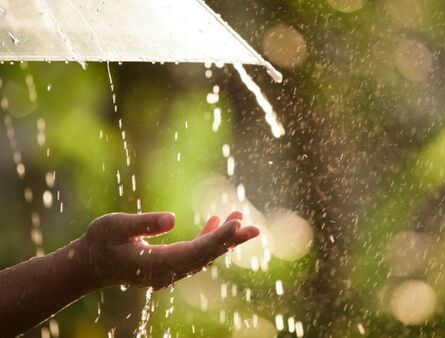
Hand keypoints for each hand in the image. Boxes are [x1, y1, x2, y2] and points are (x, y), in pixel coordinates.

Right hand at [81, 211, 258, 289]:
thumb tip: (172, 218)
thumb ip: (143, 223)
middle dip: (230, 241)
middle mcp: (167, 272)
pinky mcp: (169, 265)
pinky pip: (195, 253)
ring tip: (242, 219)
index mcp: (156, 264)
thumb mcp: (115, 227)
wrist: (91, 264)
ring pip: (204, 256)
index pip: (194, 252)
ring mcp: (169, 271)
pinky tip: (217, 222)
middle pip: (206, 256)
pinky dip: (208, 239)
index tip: (237, 225)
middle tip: (254, 227)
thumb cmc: (100, 242)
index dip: (217, 238)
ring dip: (224, 240)